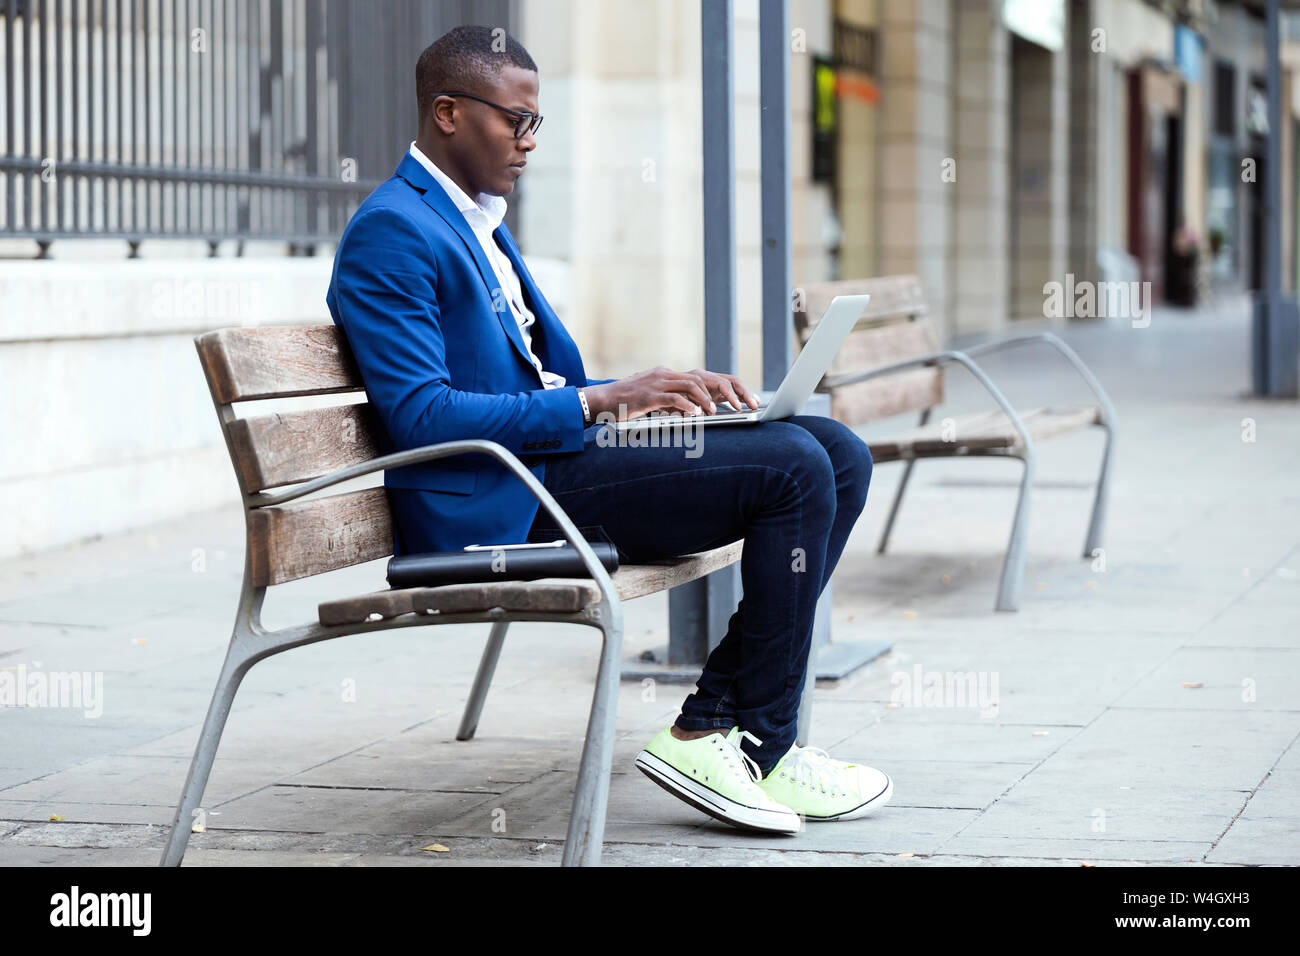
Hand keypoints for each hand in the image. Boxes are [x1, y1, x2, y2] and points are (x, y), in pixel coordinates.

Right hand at [583, 366, 757, 420]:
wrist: (599, 401)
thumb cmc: (627, 405)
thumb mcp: (656, 401)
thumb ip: (675, 403)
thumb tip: (698, 412)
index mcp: (671, 375)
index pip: (707, 376)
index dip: (730, 388)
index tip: (748, 401)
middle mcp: (667, 374)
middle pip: (707, 377)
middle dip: (730, 391)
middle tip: (746, 406)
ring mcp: (658, 382)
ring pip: (693, 384)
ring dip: (709, 399)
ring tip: (719, 413)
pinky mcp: (649, 393)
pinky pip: (674, 397)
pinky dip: (688, 406)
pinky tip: (697, 416)